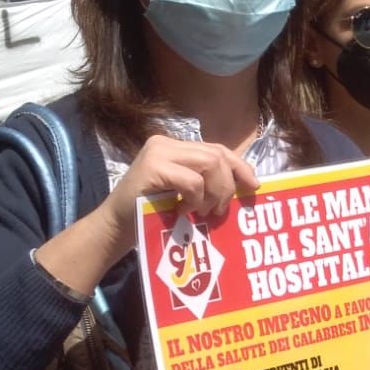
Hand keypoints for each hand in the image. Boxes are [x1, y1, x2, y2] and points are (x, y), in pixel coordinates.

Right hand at [100, 134, 259, 262]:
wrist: (116, 227)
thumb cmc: (152, 214)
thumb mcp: (184, 194)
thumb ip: (206, 182)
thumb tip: (245, 185)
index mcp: (176, 147)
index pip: (217, 149)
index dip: (239, 167)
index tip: (253, 186)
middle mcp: (166, 143)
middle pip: (217, 155)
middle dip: (228, 185)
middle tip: (220, 210)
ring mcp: (158, 152)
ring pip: (209, 163)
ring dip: (214, 192)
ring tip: (202, 211)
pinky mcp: (152, 167)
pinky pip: (191, 180)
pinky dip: (195, 198)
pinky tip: (184, 211)